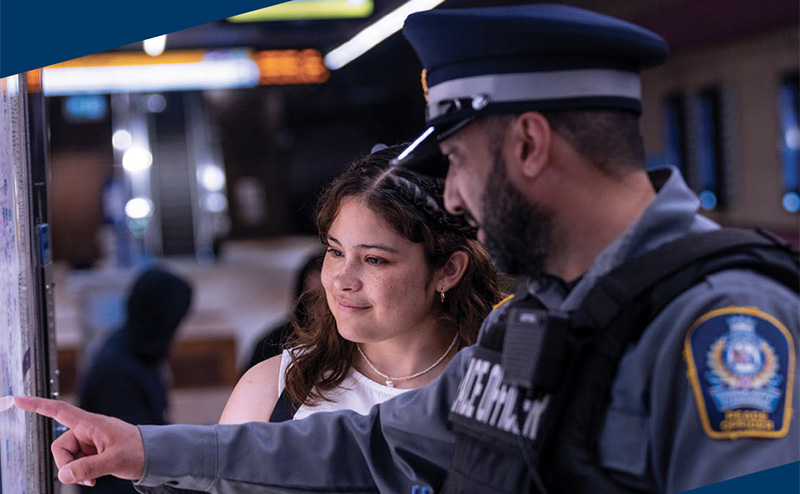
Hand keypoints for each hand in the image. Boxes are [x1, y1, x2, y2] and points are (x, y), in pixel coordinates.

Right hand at [13, 396, 144, 485]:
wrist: (155, 456)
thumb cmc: (139, 451)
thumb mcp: (114, 460)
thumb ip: (88, 467)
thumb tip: (63, 475)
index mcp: (91, 423)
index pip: (59, 410)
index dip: (37, 405)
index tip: (17, 399)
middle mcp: (87, 430)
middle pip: (60, 447)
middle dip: (67, 464)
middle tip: (86, 477)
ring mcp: (89, 442)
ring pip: (67, 458)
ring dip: (76, 471)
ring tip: (95, 477)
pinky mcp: (92, 452)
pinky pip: (75, 464)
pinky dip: (81, 473)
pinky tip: (94, 478)